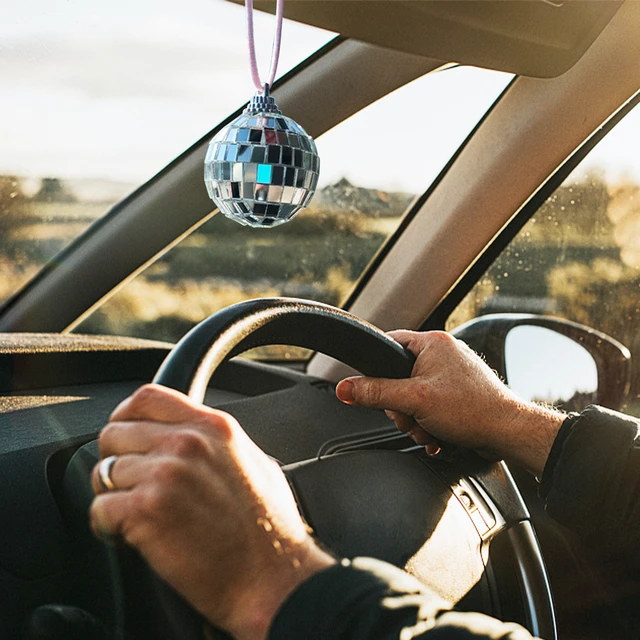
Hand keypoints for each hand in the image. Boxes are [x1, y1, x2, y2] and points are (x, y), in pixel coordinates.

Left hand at [90, 384, 334, 639]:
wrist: (273, 577)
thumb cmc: (270, 529)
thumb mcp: (254, 463)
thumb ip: (217, 443)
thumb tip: (190, 438)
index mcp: (215, 426)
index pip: (148, 397)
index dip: (125, 416)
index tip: (124, 436)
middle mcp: (188, 442)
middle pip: (116, 432)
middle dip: (115, 460)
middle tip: (130, 486)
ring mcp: (166, 473)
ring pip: (104, 471)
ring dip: (112, 496)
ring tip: (135, 515)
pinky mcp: (147, 510)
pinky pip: (99, 509)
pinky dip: (107, 526)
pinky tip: (130, 536)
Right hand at [335, 330, 564, 476]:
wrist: (508, 433)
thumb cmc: (473, 409)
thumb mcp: (414, 400)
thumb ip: (376, 393)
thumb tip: (345, 388)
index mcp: (432, 342)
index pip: (389, 343)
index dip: (378, 368)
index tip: (375, 387)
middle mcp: (443, 354)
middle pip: (398, 378)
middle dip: (402, 407)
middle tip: (412, 418)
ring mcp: (452, 374)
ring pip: (413, 397)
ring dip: (415, 420)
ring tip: (429, 430)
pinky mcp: (458, 394)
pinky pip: (430, 406)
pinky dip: (429, 424)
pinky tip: (437, 435)